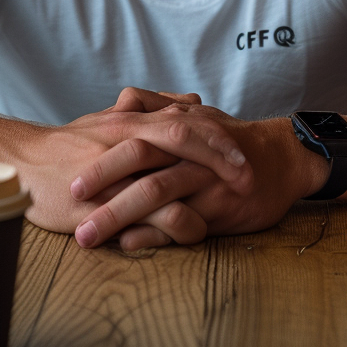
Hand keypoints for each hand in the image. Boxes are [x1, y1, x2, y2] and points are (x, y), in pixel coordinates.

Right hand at [18, 95, 251, 246]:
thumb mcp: (111, 120)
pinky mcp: (104, 202)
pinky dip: (176, 222)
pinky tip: (195, 231)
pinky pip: (147, 212)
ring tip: (234, 201)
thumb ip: (152, 110)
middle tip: (249, 173)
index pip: (184, 119)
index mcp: (132, 118)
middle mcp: (127, 136)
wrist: (23, 164)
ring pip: (169, 172)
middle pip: (184, 136)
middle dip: (221, 154)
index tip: (246, 148)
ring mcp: (116, 169)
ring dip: (205, 188)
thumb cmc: (70, 146)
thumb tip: (190, 101)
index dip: (217, 134)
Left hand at [70, 101, 322, 249]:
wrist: (283, 158)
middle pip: (138, 156)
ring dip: (117, 214)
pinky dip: (154, 234)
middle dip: (101, 177)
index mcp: (175, 123)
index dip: (97, 150)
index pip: (129, 132)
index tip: (63, 170)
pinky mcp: (219, 204)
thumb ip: (157, 107)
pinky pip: (183, 221)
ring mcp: (203, 175)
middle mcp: (187, 146)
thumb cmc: (230, 140)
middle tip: (68, 197)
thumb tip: (124, 100)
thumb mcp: (192, 116)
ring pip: (156, 190)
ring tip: (86, 235)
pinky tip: (130, 246)